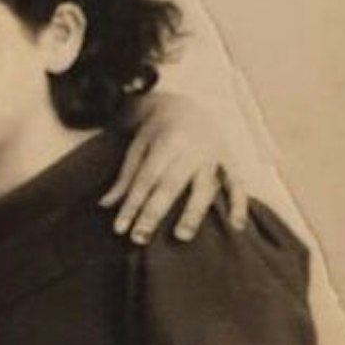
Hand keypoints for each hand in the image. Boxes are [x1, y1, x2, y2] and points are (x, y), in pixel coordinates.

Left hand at [101, 91, 250, 244]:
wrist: (187, 107)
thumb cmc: (157, 134)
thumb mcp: (138, 148)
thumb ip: (126, 178)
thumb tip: (105, 205)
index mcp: (167, 142)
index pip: (146, 178)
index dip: (132, 204)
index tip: (120, 228)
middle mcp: (193, 148)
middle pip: (172, 184)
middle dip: (155, 212)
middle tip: (140, 238)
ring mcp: (214, 156)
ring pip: (205, 187)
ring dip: (194, 213)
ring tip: (182, 236)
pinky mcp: (231, 162)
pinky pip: (238, 185)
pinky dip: (239, 205)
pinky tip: (235, 227)